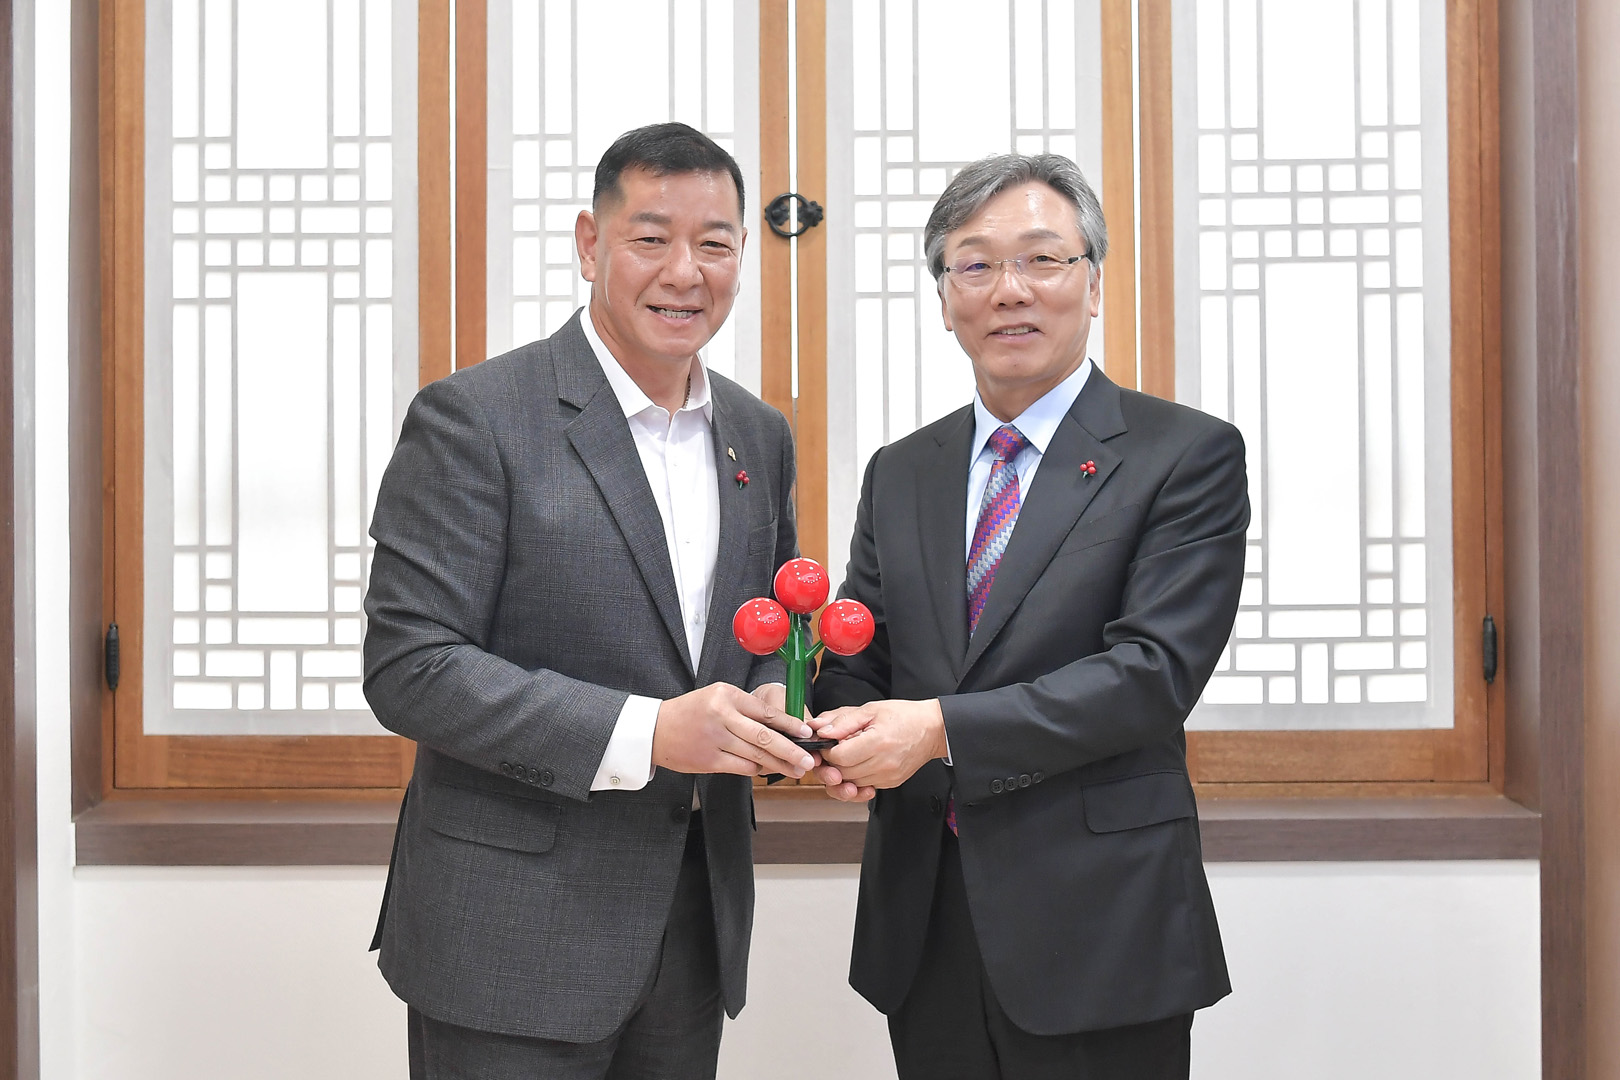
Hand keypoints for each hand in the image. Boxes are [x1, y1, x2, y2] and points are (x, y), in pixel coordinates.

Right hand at [653, 683, 815, 778]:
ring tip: (796, 769)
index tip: (806, 733)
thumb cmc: (691, 712)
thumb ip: (746, 710)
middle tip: (808, 759)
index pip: (766, 711)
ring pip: (755, 755)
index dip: (789, 725)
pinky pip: (741, 767)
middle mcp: (721, 715)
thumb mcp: (717, 698)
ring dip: (779, 765)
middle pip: (764, 736)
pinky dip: (756, 770)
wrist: (655, 730)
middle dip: (791, 750)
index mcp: (726, 695)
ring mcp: (714, 739)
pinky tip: (766, 770)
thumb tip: (781, 727)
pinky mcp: (708, 760)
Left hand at [814, 699, 946, 791]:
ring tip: (850, 754)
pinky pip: (864, 785)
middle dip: (833, 761)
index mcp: (877, 743)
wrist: (931, 730)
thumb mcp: (871, 709)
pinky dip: (857, 776)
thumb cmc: (904, 716)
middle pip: (842, 772)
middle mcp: (883, 764)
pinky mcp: (890, 783)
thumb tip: (822, 732)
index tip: (830, 741)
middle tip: (836, 747)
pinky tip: (861, 762)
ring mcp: (887, 777)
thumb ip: (844, 721)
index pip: (839, 757)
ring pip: (851, 782)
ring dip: (844, 771)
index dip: (828, 749)